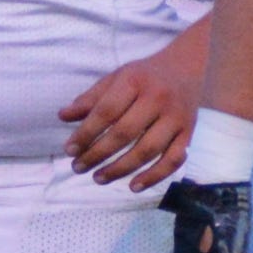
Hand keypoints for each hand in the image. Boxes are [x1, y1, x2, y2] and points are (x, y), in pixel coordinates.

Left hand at [61, 36, 200, 188]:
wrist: (188, 66)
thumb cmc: (145, 75)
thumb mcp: (116, 77)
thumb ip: (91, 98)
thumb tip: (63, 116)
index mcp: (135, 81)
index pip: (106, 111)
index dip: (85, 133)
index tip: (69, 150)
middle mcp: (158, 98)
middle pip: (125, 133)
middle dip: (98, 154)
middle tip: (78, 167)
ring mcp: (176, 117)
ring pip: (148, 150)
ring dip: (121, 168)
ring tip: (98, 178)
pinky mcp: (189, 133)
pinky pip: (174, 160)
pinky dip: (154, 176)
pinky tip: (134, 186)